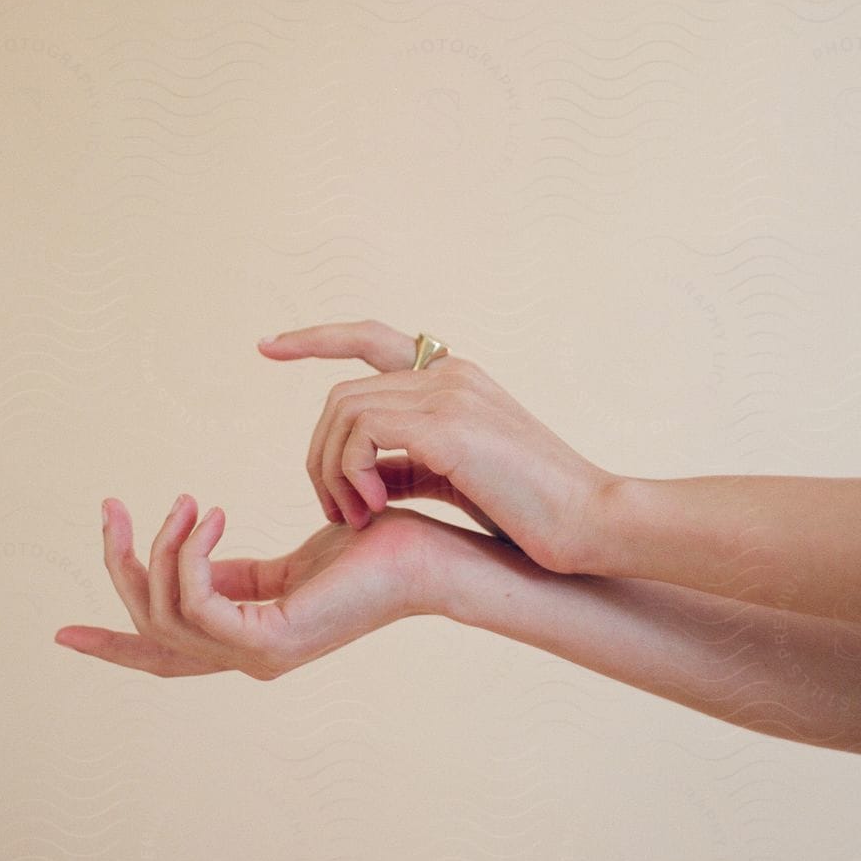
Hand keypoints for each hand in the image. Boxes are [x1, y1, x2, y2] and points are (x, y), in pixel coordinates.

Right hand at [54, 492, 454, 680]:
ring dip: (160, 547)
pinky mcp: (273, 640)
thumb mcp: (289, 559)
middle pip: (150, 630)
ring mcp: (259, 655)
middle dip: (120, 567)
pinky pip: (196, 601)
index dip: (110, 644)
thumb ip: (239, 570)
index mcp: (249, 638)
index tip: (61, 632)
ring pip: (165, 613)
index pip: (163, 653)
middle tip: (110, 507)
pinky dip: (190, 553)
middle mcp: (249, 656)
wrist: (430, 555)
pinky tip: (212, 512)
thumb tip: (197, 539)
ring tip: (188, 500)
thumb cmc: (374, 546)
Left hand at [257, 319, 619, 574]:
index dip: (316, 338)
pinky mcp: (447, 424)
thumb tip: (357, 475)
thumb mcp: (458, 479)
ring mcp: (448, 393)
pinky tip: (368, 510)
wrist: (591, 522)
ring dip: (330, 469)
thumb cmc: (532, 512)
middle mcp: (449, 373)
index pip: (370, 338)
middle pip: (342, 393)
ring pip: (342, 410)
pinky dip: (348, 472)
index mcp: (454, 379)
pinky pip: (361, 431)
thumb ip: (408, 463)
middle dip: (319, 453)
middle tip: (333, 509)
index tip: (269, 345)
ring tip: (352, 516)